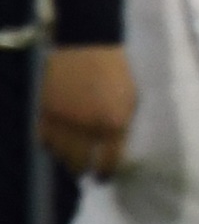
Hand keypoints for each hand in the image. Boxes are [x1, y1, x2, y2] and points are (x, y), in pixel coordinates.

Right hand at [41, 44, 134, 175]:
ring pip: (59, 154)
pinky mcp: (44, 111)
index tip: (104, 178)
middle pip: (80, 163)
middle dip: (84, 170)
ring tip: (72, 160)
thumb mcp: (131, 100)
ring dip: (66, 160)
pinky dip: (49, 145)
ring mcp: (63, 120)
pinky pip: (43, 139)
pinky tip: (57, 145)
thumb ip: (122, 126)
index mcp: (114, 123)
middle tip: (87, 173)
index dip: (106, 173)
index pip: (108, 161)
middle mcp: (87, 126)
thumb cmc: (117, 72)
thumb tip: (115, 150)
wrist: (88, 45)